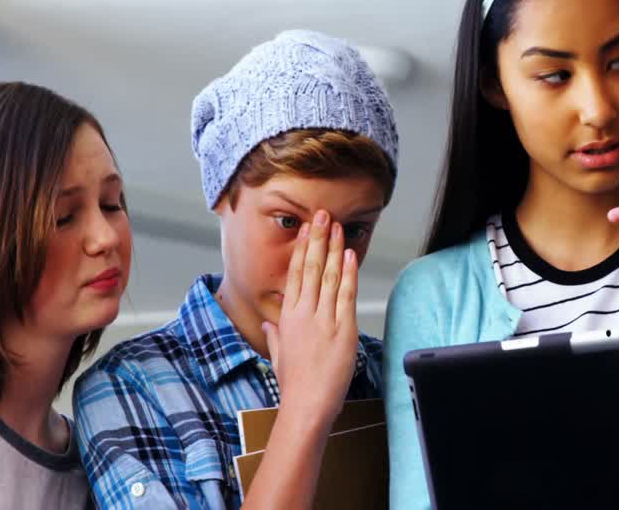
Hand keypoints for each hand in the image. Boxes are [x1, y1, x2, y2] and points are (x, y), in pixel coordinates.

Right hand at [262, 210, 360, 424]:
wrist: (307, 404)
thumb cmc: (294, 383)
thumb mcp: (279, 355)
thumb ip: (275, 334)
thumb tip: (268, 322)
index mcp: (288, 317)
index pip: (295, 274)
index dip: (302, 248)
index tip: (307, 228)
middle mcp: (304, 313)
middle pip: (311, 267)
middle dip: (317, 238)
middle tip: (322, 214)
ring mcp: (324, 319)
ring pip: (329, 275)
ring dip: (334, 248)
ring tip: (337, 226)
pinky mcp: (343, 329)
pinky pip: (346, 294)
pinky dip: (349, 272)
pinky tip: (350, 254)